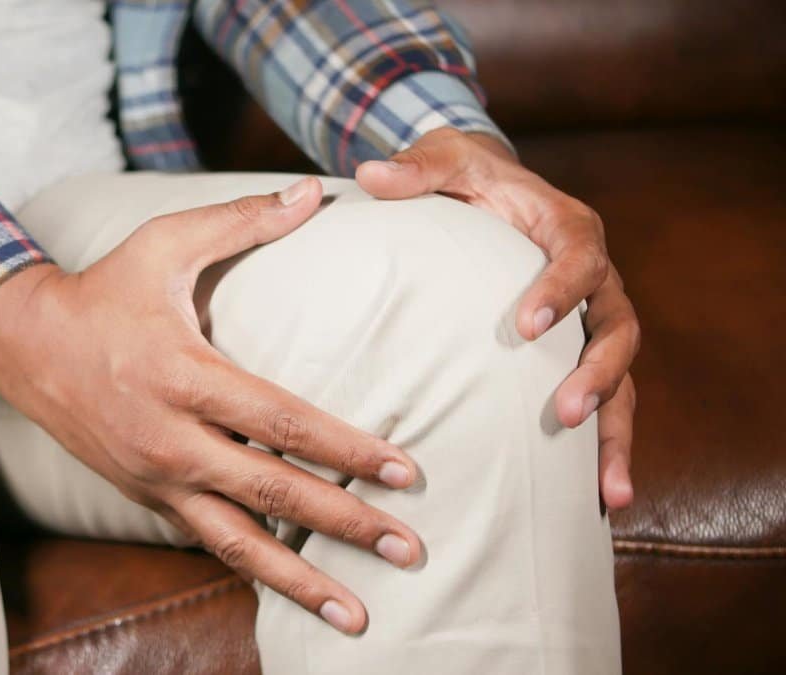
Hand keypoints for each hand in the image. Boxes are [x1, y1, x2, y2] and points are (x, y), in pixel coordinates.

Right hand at [0, 177, 421, 634]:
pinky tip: (296, 593)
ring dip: (301, 582)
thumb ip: (242, 220)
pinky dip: (253, 570)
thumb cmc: (104, 289)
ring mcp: (155, 477)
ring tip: (359, 616)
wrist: (25, 344)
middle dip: (346, 524)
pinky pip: (207, 541)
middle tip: (410, 549)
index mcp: (183, 374)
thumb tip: (315, 193)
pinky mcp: (146, 496)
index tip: (405, 472)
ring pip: (237, 542)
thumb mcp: (165, 243)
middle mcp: (170, 438)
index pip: (281, 422)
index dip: (347, 449)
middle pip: (272, 492)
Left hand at [354, 128, 639, 510]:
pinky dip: (602, 448)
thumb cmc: (465, 174)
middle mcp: (595, 276)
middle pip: (617, 327)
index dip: (561, 290)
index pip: (579, 258)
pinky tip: (596, 500)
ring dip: (615, 432)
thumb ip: (415, 168)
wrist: (489, 185)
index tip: (528, 325)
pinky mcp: (577, 351)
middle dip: (599, 373)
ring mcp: (591, 319)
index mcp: (568, 228)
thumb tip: (368, 172)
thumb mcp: (443, 160)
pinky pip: (603, 400)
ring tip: (607, 491)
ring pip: (622, 377)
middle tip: (568, 413)